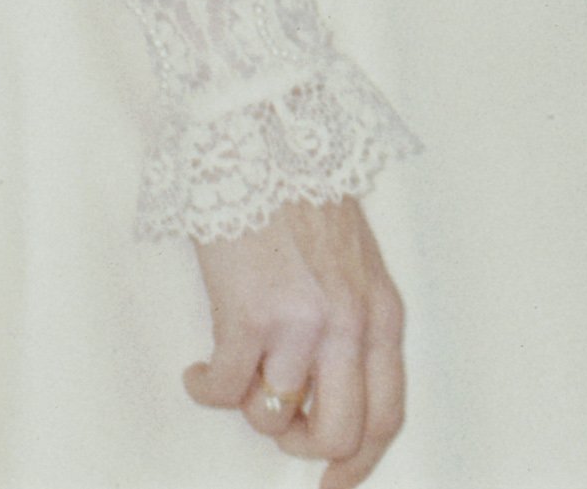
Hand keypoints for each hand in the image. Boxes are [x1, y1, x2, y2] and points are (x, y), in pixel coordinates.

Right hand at [186, 195, 407, 484]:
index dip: (361, 462)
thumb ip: (352, 319)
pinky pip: (222, 389)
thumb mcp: (353, 261)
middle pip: (340, 433)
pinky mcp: (248, 315)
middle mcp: (349, 324)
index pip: (387, 414)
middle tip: (276, 424)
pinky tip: (199, 368)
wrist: (261, 133)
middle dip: (302, 443)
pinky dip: (204, 388)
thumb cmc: (298, 189)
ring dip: (249, 406)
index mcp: (380, 313)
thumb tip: (326, 383)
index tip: (334, 483)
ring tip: (234, 371)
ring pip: (276, 418)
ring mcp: (300, 323)